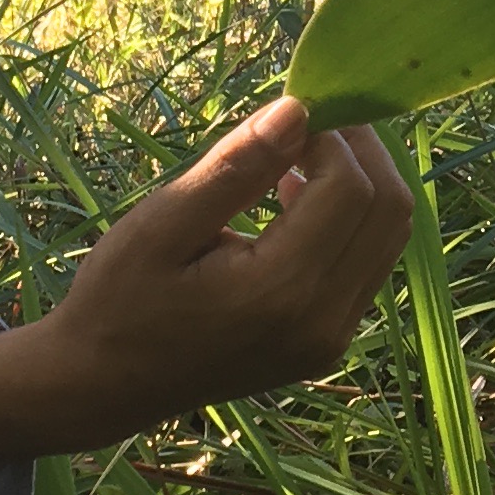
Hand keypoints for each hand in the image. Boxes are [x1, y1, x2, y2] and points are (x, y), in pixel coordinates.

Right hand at [0, 98, 414, 465]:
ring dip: (360, 180)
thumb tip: (297, 109)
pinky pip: (368, 262)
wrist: (104, 386)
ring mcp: (330, 339)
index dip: (331, 134)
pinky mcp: (327, 343)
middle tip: (303, 120)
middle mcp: (322, 322)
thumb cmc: (117, 300)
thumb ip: (234, 169)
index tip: (286, 108)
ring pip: (389, 236)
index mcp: (280, 292)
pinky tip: (293, 199)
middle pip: (390, 210)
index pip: (350, 189)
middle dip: (360, 149)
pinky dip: (349, 218)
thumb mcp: (160, 225)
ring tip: (295, 154)